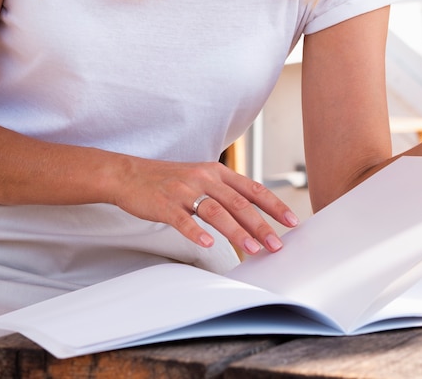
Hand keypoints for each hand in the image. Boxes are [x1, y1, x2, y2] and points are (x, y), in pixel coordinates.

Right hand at [110, 159, 298, 255]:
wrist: (130, 174)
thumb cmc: (170, 179)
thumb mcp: (202, 177)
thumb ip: (225, 191)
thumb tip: (253, 213)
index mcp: (217, 172)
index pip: (252, 189)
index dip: (274, 205)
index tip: (291, 221)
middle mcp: (204, 178)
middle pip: (239, 203)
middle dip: (261, 225)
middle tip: (276, 244)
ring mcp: (184, 191)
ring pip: (216, 211)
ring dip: (237, 232)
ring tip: (252, 249)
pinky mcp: (165, 204)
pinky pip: (183, 220)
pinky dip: (197, 233)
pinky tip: (209, 245)